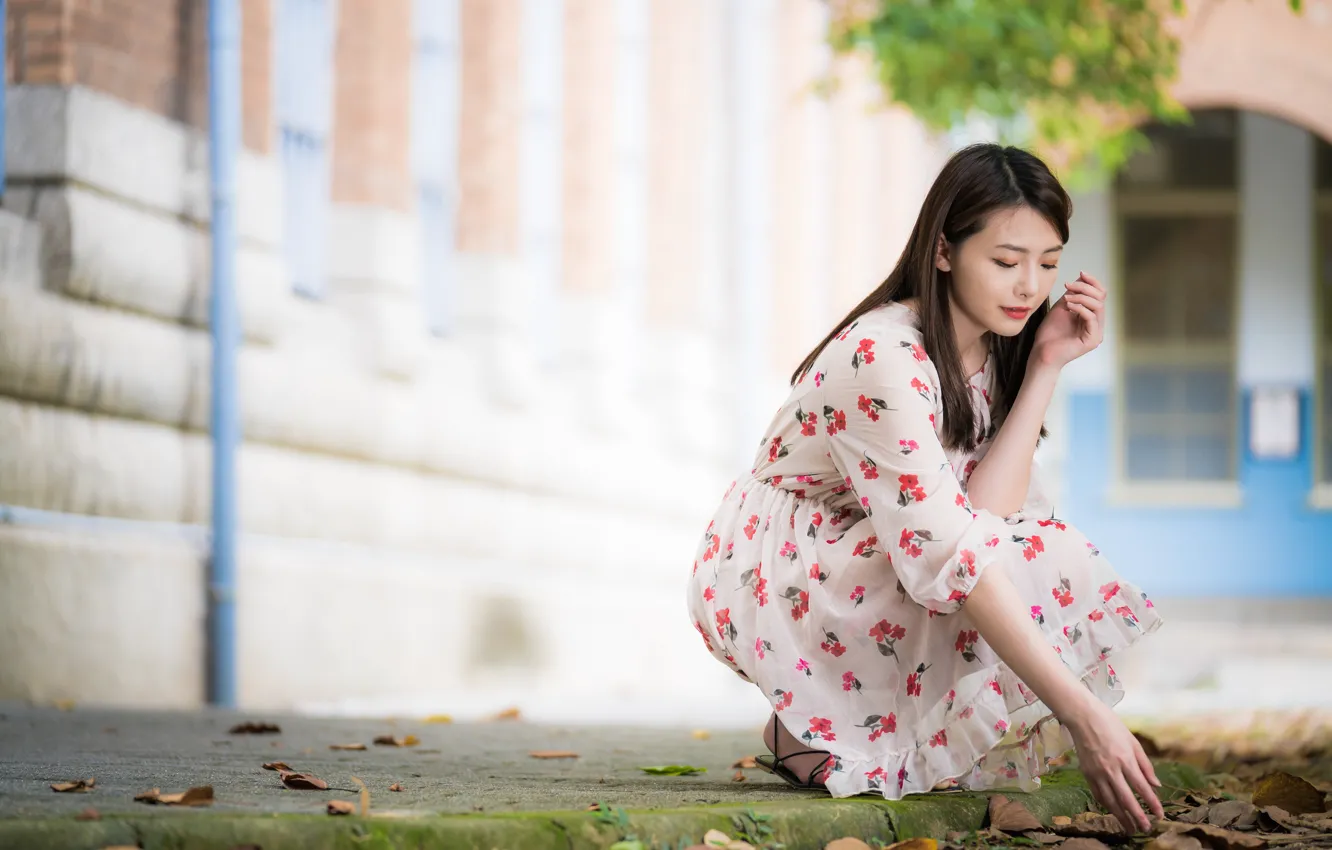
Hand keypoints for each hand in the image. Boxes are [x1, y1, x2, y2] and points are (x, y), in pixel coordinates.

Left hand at [1030, 271, 1105, 369]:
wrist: (1042, 352)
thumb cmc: (1049, 333)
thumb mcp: (1062, 307)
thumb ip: (1073, 294)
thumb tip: (1082, 277)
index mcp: (1092, 315)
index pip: (1100, 294)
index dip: (1092, 282)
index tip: (1080, 273)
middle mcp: (1097, 323)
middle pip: (1101, 297)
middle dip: (1084, 287)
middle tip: (1067, 286)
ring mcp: (1096, 332)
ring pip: (1098, 305)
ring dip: (1081, 297)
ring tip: (1066, 298)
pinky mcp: (1092, 339)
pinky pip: (1091, 317)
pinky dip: (1080, 308)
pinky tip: (1068, 306)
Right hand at [1063, 697, 1164, 833]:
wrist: (1083, 716)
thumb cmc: (1111, 725)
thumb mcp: (1133, 741)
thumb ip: (1145, 765)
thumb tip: (1156, 785)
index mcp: (1126, 759)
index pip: (1142, 788)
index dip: (1152, 804)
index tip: (1160, 815)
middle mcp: (1111, 769)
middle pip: (1126, 799)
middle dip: (1137, 817)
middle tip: (1145, 829)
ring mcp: (1097, 772)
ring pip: (1110, 801)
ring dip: (1121, 816)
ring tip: (1129, 827)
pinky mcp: (1086, 773)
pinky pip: (1097, 794)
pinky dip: (1106, 805)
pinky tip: (1113, 810)